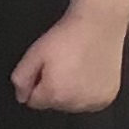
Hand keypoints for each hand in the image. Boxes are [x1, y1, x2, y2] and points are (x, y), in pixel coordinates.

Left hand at [12, 3, 126, 113]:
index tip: (46, 67)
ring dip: (72, 91)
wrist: (98, 24)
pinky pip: (91, 101)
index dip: (37, 82)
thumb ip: (21, 78)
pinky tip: (89, 72)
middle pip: (54, 104)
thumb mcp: (34, 53)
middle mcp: (76, 103)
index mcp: (55, 94)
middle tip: (63, 64)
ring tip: (77, 66)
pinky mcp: (107, 97)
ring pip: (73, 104)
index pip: (34, 101)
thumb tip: (21, 96)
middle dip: (54, 87)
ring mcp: (94, 102)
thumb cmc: (70, 36)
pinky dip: (88, 91)